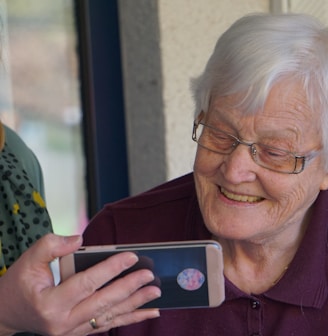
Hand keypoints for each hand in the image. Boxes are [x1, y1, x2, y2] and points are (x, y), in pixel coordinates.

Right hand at [0, 233, 160, 335]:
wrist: (7, 313)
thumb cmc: (19, 284)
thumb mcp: (29, 259)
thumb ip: (53, 245)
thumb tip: (79, 239)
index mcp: (51, 303)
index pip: (87, 282)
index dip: (111, 268)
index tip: (131, 256)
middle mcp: (64, 322)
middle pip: (104, 302)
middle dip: (129, 287)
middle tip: (149, 275)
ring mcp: (73, 331)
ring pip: (110, 315)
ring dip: (135, 304)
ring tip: (155, 293)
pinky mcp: (79, 332)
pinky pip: (108, 324)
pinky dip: (129, 318)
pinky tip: (147, 313)